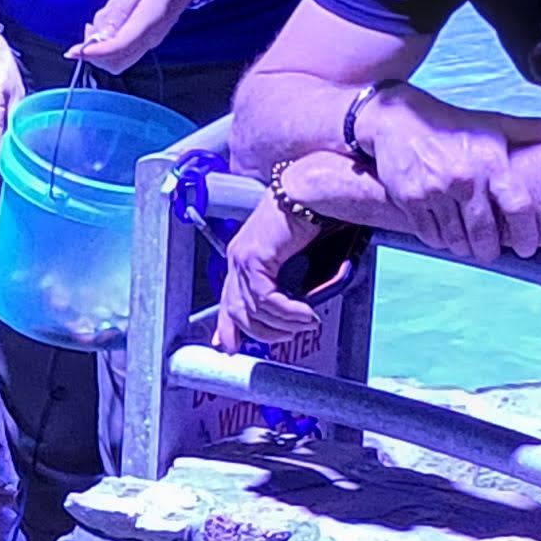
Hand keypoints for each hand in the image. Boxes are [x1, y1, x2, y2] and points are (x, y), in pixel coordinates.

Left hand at [75, 0, 210, 72]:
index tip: (72, 51)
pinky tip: (113, 16)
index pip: (118, 47)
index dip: (93, 53)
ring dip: (102, 41)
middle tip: (90, 24)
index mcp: (150, 21)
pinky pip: (122, 48)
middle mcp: (150, 37)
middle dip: (95, 49)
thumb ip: (120, 9)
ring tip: (109, 10)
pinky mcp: (146, 37)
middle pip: (116, 61)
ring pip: (117, 57)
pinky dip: (109, 38)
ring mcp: (149, 39)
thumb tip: (102, 33)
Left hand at [209, 187, 324, 350]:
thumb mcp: (295, 260)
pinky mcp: (254, 256)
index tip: (232, 349)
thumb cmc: (309, 218)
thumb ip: (286, 284)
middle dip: (264, 332)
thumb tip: (292, 312)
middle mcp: (237, 258)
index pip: (228, 301)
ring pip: (253, 309)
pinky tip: (305, 314)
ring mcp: (242, 257)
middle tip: (290, 335)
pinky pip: (266, 298)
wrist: (311, 191)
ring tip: (305, 322)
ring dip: (283, 323)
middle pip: (238, 312)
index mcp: (243, 258)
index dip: (228, 328)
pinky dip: (287, 312)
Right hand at [353, 93, 521, 261]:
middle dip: (490, 250)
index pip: (517, 207)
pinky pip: (431, 235)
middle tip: (491, 252)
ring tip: (468, 245)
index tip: (528, 248)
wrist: (398, 120)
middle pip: (484, 233)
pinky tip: (446, 235)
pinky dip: (440, 241)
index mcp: (491, 161)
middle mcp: (464, 178)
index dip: (526, 233)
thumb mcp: (495, 124)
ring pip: (456, 239)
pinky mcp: (410, 200)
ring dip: (464, 248)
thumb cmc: (454, 125)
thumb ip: (535, 130)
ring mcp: (435, 191)